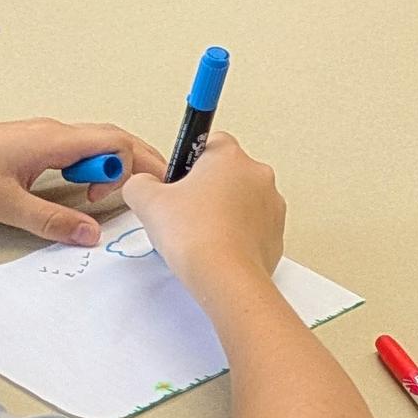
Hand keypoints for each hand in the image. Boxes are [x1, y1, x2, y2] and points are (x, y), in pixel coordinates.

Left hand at [0, 118, 163, 246]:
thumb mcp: (6, 206)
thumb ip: (52, 221)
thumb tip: (90, 235)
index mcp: (51, 139)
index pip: (114, 142)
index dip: (132, 167)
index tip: (130, 197)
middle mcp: (52, 131)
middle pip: (112, 138)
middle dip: (135, 163)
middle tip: (147, 193)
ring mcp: (43, 135)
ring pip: (95, 143)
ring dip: (109, 167)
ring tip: (101, 197)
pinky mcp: (33, 144)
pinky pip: (76, 149)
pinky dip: (89, 167)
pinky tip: (79, 189)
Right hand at [119, 134, 286, 296]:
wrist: (225, 276)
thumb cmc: (194, 235)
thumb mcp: (147, 201)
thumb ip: (140, 183)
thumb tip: (143, 184)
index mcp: (230, 157)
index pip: (211, 141)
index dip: (190, 160)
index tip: (178, 178)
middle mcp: (258, 174)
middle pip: (227, 172)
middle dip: (205, 188)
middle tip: (183, 210)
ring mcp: (272, 204)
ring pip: (242, 200)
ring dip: (223, 210)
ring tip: (199, 233)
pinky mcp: (277, 232)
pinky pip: (253, 225)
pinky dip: (236, 233)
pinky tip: (217, 248)